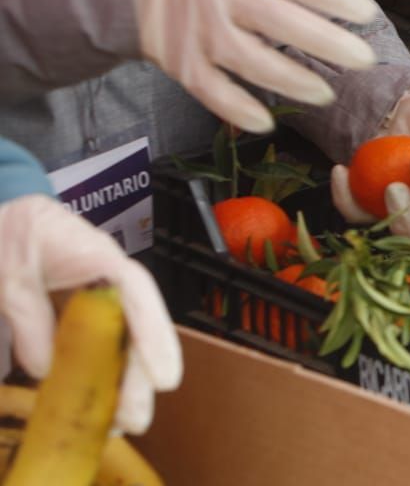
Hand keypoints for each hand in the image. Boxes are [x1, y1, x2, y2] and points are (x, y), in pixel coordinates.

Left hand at [0, 196, 181, 433]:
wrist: (7, 216)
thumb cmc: (12, 234)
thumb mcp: (10, 273)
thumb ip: (28, 316)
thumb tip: (45, 370)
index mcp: (100, 257)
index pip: (139, 294)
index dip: (155, 337)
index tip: (164, 380)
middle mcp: (111, 279)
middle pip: (139, 326)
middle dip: (143, 374)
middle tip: (137, 419)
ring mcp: (101, 296)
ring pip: (127, 338)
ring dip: (128, 379)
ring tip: (121, 422)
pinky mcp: (86, 311)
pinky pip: (105, 343)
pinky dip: (107, 372)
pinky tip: (103, 401)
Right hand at [134, 0, 379, 134]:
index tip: (367, 13)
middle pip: (278, 21)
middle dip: (325, 42)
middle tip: (364, 59)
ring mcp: (198, 32)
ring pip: (249, 60)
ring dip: (290, 80)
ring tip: (326, 94)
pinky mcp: (180, 64)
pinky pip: (210, 90)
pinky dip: (236, 109)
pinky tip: (265, 123)